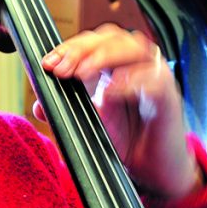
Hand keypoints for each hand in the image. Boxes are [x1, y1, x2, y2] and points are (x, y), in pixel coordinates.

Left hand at [40, 25, 202, 200]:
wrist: (151, 170)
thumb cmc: (126, 141)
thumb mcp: (87, 125)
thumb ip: (62, 112)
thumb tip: (38, 105)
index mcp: (115, 66)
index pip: (93, 42)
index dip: (70, 47)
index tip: (48, 63)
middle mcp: (135, 66)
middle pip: (112, 37)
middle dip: (82, 49)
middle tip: (61, 69)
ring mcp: (153, 78)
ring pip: (134, 48)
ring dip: (104, 57)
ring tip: (82, 74)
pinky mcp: (168, 97)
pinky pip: (154, 79)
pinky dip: (131, 80)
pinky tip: (111, 90)